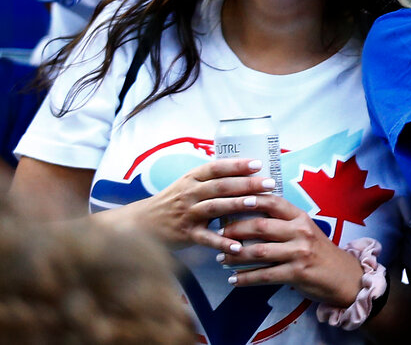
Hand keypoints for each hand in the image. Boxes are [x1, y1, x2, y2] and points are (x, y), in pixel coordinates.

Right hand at [112, 158, 276, 254]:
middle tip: (269, 183)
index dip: (237, 165)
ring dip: (236, 205)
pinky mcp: (185, 234)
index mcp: (192, 178)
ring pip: (214, 207)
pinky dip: (221, 243)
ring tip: (257, 203)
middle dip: (246, 184)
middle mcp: (190, 193)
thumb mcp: (188, 184)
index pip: (216, 167)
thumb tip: (247, 171)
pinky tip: (238, 246)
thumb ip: (212, 179)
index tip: (258, 164)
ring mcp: (187, 214)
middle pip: (220, 186)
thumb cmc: (173, 201)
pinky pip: (205, 238)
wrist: (141, 223)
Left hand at [215, 191, 369, 305]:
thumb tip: (249, 217)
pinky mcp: (297, 273)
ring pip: (259, 251)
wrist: (344, 277)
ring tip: (221, 259)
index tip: (231, 200)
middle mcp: (301, 231)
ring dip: (236, 256)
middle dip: (235, 230)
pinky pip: (265, 275)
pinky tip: (234, 280)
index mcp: (301, 217)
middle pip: (261, 226)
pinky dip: (246, 278)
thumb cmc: (320, 252)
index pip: (274, 202)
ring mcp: (299, 252)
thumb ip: (283, 223)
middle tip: (219, 235)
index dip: (252, 200)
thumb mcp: (306, 231)